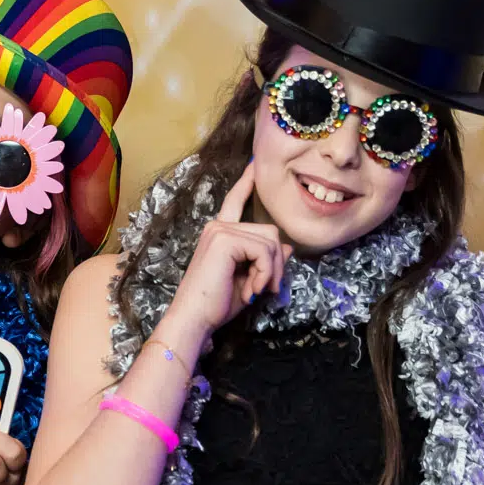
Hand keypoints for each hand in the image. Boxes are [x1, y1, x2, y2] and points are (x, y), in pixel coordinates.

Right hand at [157, 164, 288, 343]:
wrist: (194, 319)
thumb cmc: (216, 304)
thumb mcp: (250, 280)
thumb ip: (267, 261)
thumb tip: (288, 247)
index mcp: (220, 234)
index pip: (235, 201)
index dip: (246, 183)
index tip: (254, 165)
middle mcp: (218, 226)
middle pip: (270, 231)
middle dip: (277, 263)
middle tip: (269, 289)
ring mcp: (220, 230)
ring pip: (271, 241)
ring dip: (272, 271)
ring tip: (258, 291)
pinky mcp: (225, 240)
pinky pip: (264, 251)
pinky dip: (266, 273)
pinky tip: (253, 289)